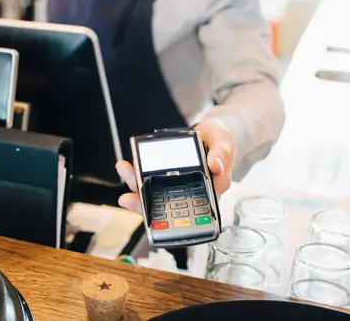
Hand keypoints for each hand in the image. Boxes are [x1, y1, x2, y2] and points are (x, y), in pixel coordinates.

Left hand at [115, 119, 235, 212]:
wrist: (212, 133)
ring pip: (152, 191)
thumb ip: (222, 154)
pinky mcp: (164, 172)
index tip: (152, 212)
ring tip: (123, 171)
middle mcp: (187, 192)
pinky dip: (135, 173)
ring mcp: (174, 183)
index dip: (169, 216)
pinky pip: (148, 176)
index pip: (186, 210)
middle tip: (127, 198)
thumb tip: (215, 166)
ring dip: (134, 184)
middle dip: (142, 202)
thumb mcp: (225, 144)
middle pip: (163, 203)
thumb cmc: (219, 144)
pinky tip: (126, 167)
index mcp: (205, 193)